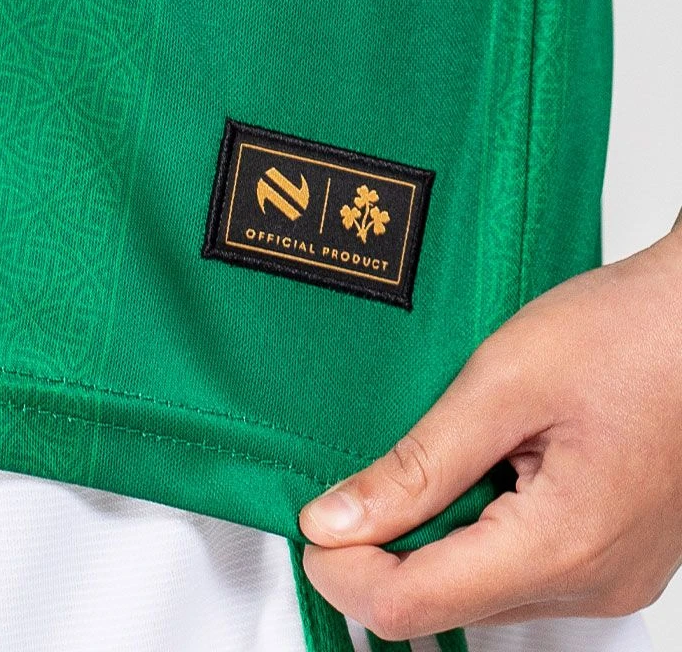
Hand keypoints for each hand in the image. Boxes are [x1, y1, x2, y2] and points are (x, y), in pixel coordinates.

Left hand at [298, 214, 681, 639]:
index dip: (343, 571)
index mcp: (561, 547)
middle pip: (443, 603)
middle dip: (384, 551)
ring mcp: (604, 575)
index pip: (411, 608)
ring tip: (433, 459)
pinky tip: (476, 468)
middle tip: (364, 479)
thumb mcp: (501, 385)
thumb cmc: (626, 334)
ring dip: (430, 537)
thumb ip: (417, 465)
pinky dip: (473, 528)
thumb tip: (338, 520)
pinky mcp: (606, 555)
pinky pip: (515, 566)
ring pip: (476, 587)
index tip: (315, 523)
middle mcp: (591, 583)